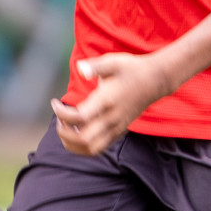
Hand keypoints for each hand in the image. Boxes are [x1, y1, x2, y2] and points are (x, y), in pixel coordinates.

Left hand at [51, 53, 174, 155]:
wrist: (156, 81)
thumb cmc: (131, 69)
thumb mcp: (113, 61)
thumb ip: (95, 66)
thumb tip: (80, 68)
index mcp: (107, 101)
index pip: (80, 117)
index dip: (62, 114)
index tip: (55, 103)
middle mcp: (112, 119)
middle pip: (83, 139)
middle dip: (64, 132)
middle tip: (59, 117)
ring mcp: (117, 128)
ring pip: (91, 149)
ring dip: (73, 143)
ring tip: (66, 127)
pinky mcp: (120, 131)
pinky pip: (99, 148)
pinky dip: (83, 145)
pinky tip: (77, 131)